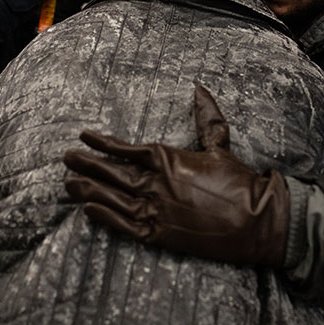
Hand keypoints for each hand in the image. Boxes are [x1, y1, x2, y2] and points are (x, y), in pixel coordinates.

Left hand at [63, 84, 289, 266]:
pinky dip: (105, 219)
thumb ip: (206, 118)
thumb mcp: (221, 145)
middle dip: (87, 165)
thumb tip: (199, 88)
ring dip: (89, 190)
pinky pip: (125, 226)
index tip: (85, 135)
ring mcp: (157, 211)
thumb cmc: (241, 182)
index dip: (104, 143)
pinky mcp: (161, 236)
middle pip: (114, 173)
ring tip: (68, 184)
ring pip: (114, 198)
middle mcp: (158, 184)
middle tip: (66, 159)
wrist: (257, 220)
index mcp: (170, 160)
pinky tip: (88, 212)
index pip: (128, 149)